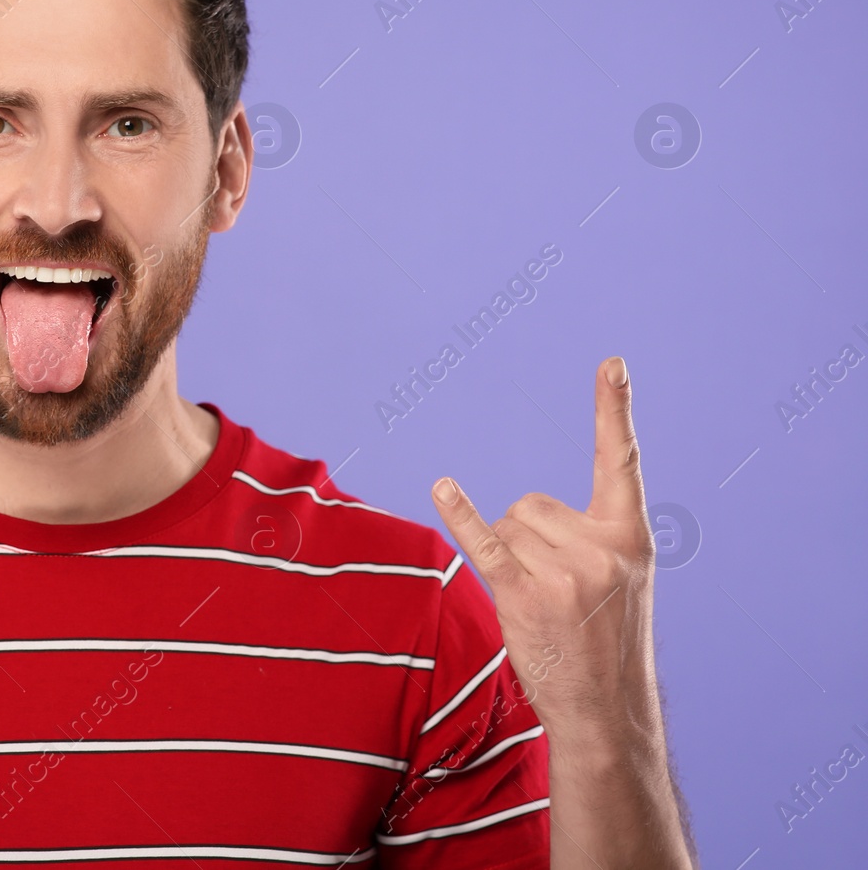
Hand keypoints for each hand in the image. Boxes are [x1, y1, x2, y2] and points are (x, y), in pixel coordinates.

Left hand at [429, 356, 660, 744]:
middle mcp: (602, 547)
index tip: (612, 362)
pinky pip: (483, 544)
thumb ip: (591, 539)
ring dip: (508, 558)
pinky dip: (459, 517)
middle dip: (526, 539)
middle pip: (530, 503)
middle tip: (553, 590)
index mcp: (631, 537)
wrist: (607, 712)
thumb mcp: (622, 582)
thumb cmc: (606, 642)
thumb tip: (520, 516)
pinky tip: (442, 487)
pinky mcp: (525, 595)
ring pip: (505, 527)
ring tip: (540, 604)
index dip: (615, 410)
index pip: (622, 461)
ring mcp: (565, 572)